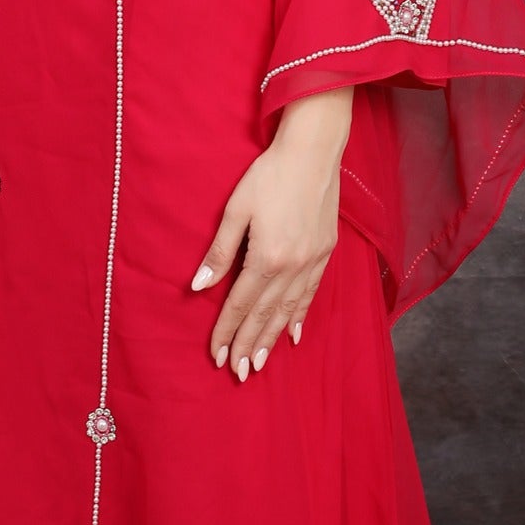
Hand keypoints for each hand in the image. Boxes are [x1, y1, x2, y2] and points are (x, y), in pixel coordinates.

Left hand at [191, 88, 352, 378]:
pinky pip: (310, 295)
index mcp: (266, 257)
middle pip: (265, 314)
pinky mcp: (325, 253)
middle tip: (239, 372)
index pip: (240, 304)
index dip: (227, 332)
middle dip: (250, 345)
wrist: (313, 152)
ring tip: (260, 363)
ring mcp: (312, 261)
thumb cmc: (269, 175)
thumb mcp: (235, 209)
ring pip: (288, 310)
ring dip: (272, 338)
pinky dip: (299, 317)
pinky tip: (292, 334)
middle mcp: (292, 266)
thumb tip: (199, 286)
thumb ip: (219, 251)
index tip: (217, 356)